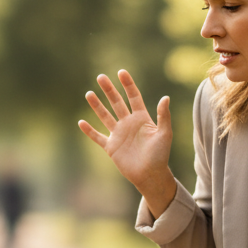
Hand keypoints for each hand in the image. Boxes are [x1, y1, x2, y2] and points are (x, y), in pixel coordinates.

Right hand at [78, 70, 176, 216]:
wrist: (150, 175)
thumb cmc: (160, 155)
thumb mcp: (164, 134)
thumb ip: (163, 116)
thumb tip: (166, 97)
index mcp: (142, 118)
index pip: (133, 97)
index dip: (128, 85)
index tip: (121, 72)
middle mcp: (128, 123)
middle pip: (117, 103)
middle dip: (109, 90)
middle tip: (100, 77)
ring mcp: (118, 134)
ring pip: (105, 116)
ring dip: (97, 105)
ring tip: (89, 93)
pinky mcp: (111, 147)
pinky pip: (97, 137)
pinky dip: (89, 131)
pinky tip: (81, 122)